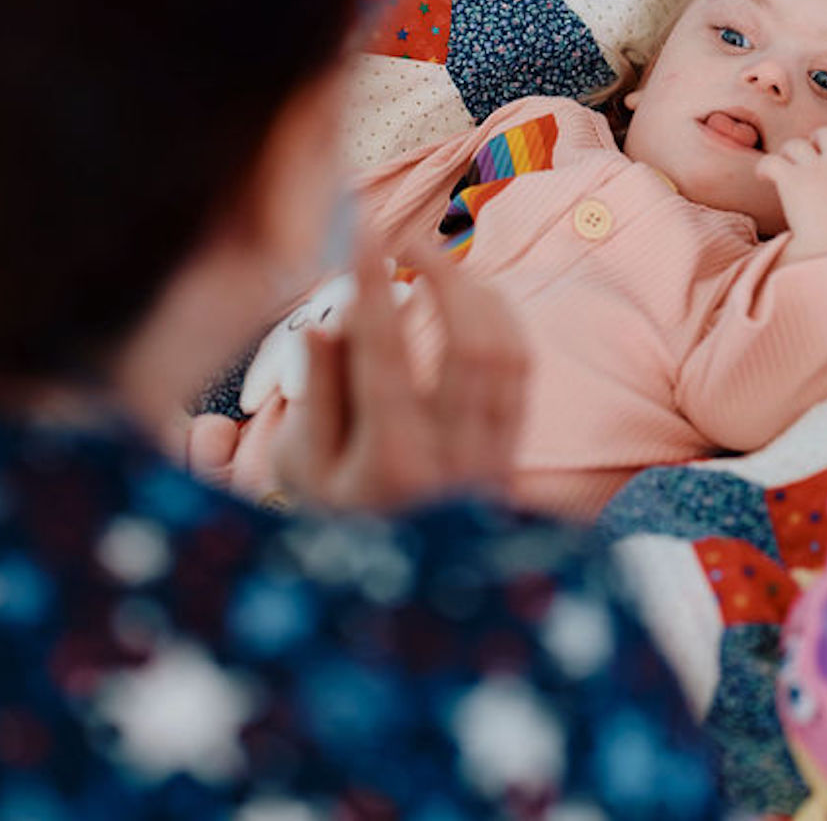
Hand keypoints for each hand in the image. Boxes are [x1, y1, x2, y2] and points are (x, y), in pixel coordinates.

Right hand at [270, 236, 528, 513]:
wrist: (407, 595)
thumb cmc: (338, 526)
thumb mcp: (304, 471)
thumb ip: (320, 394)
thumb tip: (326, 322)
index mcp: (392, 465)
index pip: (385, 356)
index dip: (374, 287)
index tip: (362, 232)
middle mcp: (454, 459)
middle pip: (471, 343)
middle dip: (445, 276)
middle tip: (409, 239)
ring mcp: (492, 455)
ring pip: (508, 350)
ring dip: (478, 292)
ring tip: (440, 261)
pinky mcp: (513, 449)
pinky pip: (522, 369)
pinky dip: (502, 320)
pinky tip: (474, 298)